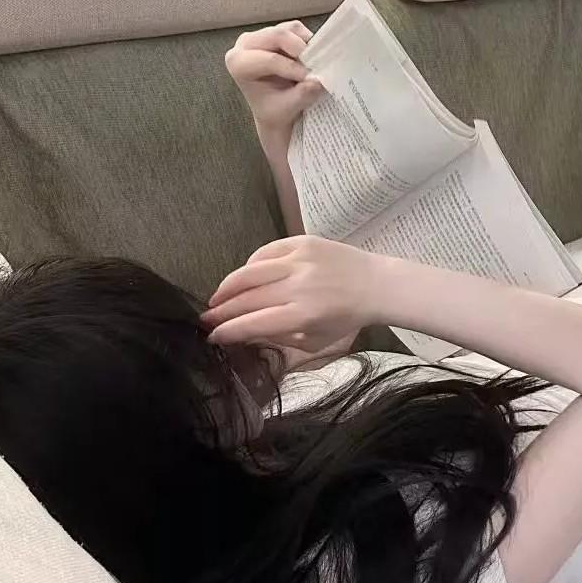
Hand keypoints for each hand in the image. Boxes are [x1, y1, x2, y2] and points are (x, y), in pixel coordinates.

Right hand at [202, 236, 387, 350]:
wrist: (376, 285)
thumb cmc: (346, 318)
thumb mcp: (315, 340)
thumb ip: (281, 338)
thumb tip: (246, 333)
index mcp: (303, 315)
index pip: (254, 323)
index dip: (229, 330)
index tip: (212, 335)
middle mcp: (299, 287)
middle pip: (248, 299)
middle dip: (222, 310)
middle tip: (206, 316)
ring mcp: (300, 261)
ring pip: (250, 272)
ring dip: (227, 286)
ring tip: (218, 297)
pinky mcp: (303, 243)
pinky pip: (265, 252)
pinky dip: (250, 264)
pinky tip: (244, 276)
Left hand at [225, 21, 324, 135]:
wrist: (275, 110)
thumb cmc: (274, 111)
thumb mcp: (286, 109)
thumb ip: (301, 96)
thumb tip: (317, 82)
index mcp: (239, 64)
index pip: (269, 59)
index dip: (293, 68)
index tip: (310, 82)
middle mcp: (246, 44)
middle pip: (278, 35)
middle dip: (301, 52)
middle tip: (314, 70)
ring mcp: (262, 35)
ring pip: (290, 30)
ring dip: (305, 47)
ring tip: (310, 67)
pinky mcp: (277, 31)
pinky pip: (296, 29)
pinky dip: (307, 42)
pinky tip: (308, 60)